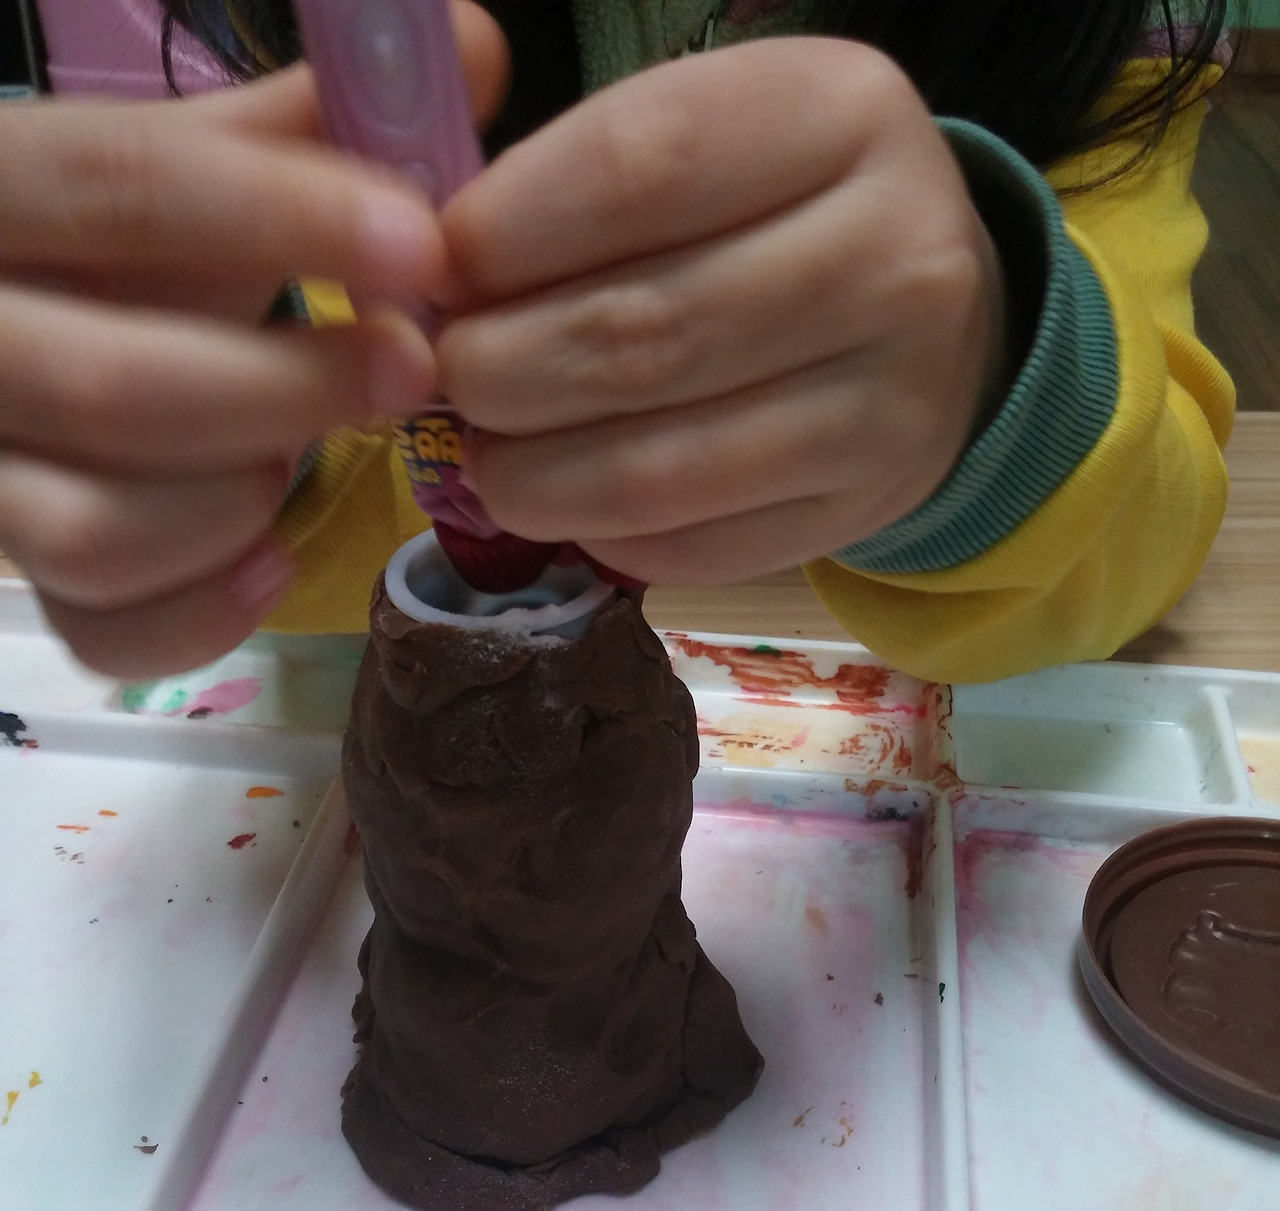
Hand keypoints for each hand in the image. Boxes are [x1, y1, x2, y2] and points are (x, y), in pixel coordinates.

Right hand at [0, 0, 506, 678]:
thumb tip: (469, 50)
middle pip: (112, 388)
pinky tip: (271, 560)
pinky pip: (101, 630)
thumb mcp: (177, 171)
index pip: (116, 188)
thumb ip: (300, 128)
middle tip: (414, 372)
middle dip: (289, 390)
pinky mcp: (10, 566)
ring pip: (96, 534)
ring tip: (297, 458)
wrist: (5, 328)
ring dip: (236, 504)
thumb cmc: (112, 250)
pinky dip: (203, 610)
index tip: (424, 246)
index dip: (279, 218)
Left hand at [436, 38, 1009, 584]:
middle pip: (642, 335)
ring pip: (657, 468)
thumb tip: (436, 278)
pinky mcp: (858, 512)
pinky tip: (569, 500)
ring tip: (486, 454)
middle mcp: (892, 261)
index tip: (438, 270)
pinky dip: (600, 533)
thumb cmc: (785, 212)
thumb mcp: (716, 134)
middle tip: (445, 376)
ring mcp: (888, 406)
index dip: (506, 232)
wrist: (944, 325)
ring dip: (532, 475)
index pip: (641, 170)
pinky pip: (691, 548)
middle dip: (501, 369)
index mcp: (842, 117)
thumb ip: (587, 177)